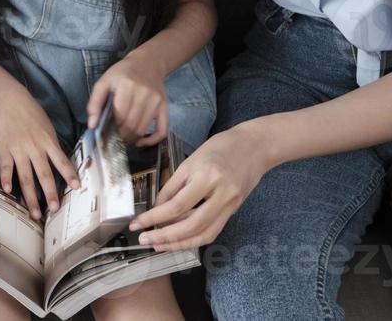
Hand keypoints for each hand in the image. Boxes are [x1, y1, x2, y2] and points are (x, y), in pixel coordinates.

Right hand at [0, 87, 79, 219]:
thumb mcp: (48, 127)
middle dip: (50, 194)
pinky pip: (6, 167)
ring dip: (31, 196)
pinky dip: (6, 179)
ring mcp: (19, 150)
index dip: (69, 175)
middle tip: (55, 209)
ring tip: (35, 213)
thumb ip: (52, 146)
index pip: (61, 161)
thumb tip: (60, 163)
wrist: (11, 101)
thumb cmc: (31, 113)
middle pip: (44, 174)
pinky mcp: (5, 149)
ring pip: (26, 177)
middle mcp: (35, 148)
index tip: (76, 188)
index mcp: (48, 142)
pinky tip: (8, 191)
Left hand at [87, 52, 168, 145]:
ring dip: (131, 139)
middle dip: (120, 136)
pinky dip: (152, 141)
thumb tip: (92, 125)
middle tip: (113, 138)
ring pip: (142, 129)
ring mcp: (156, 101)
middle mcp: (144, 93)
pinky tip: (140, 141)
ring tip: (123, 139)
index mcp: (127, 85)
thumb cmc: (122, 73)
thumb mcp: (104, 82)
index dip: (111, 129)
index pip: (119, 116)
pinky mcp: (164, 106)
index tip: (104, 133)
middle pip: (131, 125)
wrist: (147, 63)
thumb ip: (95, 103)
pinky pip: (162, 130)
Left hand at [127, 123, 272, 250]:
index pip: (176, 205)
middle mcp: (221, 194)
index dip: (154, 217)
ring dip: (178, 243)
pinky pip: (212, 231)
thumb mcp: (191, 159)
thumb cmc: (221, 147)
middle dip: (164, 236)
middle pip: (190, 225)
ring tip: (158, 244)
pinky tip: (178, 240)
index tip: (137, 224)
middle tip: (144, 239)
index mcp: (206, 176)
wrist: (254, 146)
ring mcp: (230, 205)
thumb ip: (173, 185)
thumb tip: (157, 207)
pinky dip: (194, 239)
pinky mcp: (233, 211)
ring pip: (203, 234)